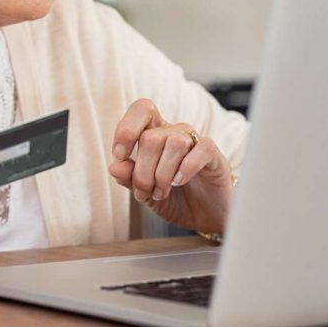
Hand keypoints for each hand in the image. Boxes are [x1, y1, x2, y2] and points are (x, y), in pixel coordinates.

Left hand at [108, 99, 233, 232]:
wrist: (202, 217)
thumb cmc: (173, 198)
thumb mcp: (144, 191)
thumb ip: (129, 177)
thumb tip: (114, 166)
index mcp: (154, 133)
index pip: (142, 110)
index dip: (126, 129)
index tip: (120, 156)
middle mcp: (174, 133)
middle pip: (151, 137)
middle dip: (142, 171)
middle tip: (144, 192)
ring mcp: (194, 142)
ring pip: (174, 143)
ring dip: (162, 174)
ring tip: (161, 193)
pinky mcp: (213, 155)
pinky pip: (202, 149)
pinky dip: (187, 167)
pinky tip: (178, 182)